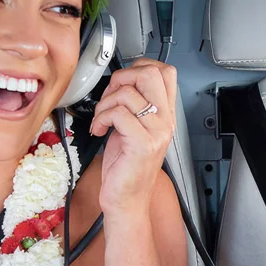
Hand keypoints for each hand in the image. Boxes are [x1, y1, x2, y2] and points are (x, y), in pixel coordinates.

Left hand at [90, 58, 177, 214]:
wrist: (127, 199)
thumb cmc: (126, 166)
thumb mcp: (133, 128)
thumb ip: (134, 104)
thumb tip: (118, 81)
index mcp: (165, 114)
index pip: (166, 72)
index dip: (140, 66)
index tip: (123, 81)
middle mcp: (165, 121)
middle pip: (150, 73)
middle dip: (121, 77)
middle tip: (111, 96)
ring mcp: (156, 132)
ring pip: (127, 93)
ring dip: (104, 103)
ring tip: (102, 119)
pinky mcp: (142, 144)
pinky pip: (118, 113)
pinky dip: (101, 118)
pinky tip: (100, 129)